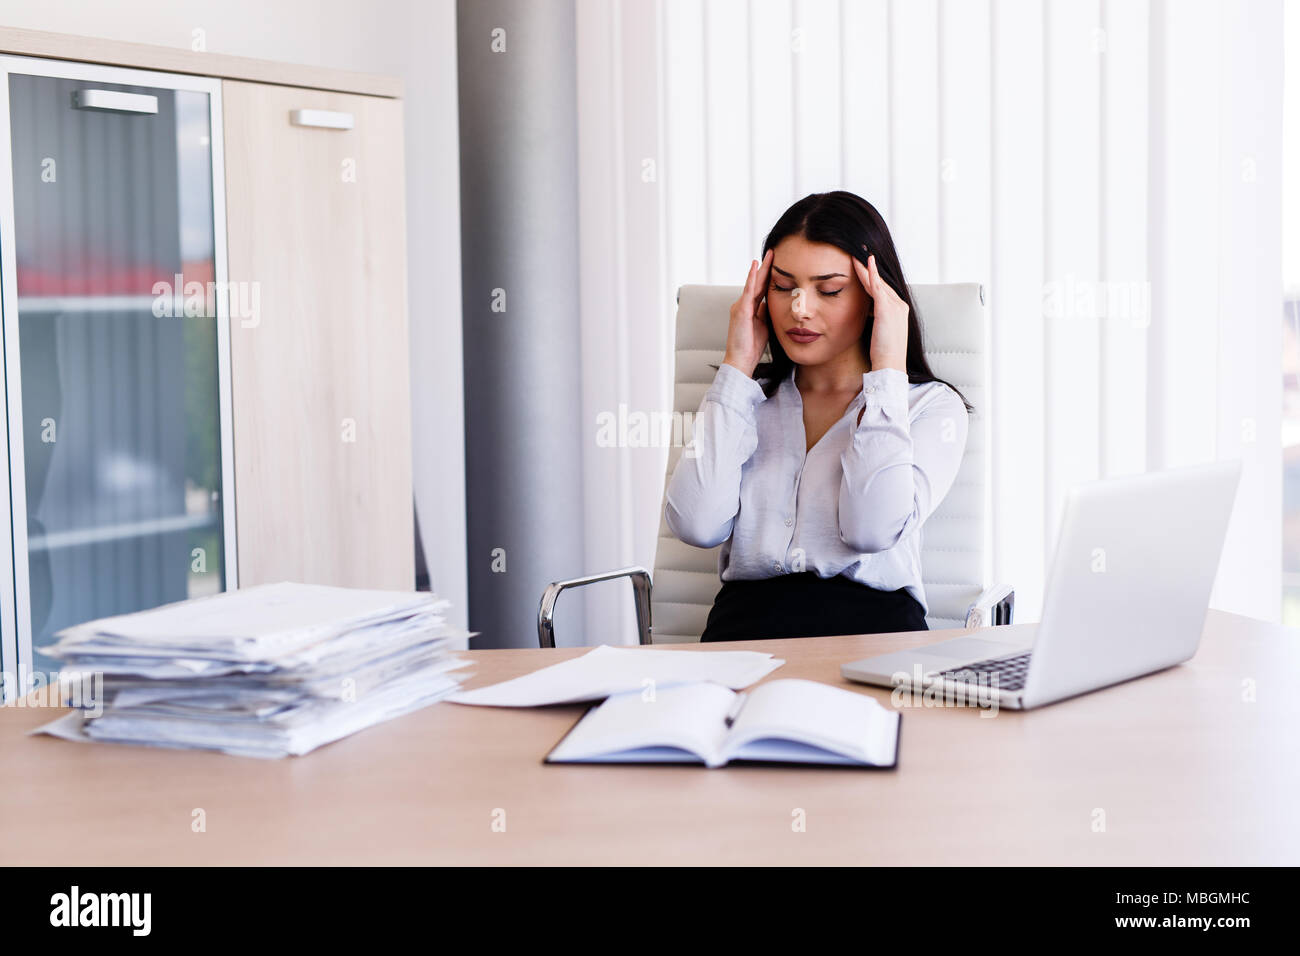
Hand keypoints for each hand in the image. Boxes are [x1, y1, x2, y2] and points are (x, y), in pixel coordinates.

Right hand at [722, 249, 772, 377]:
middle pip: (758, 282)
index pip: (761, 289)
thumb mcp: (764, 326)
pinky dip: (752, 278)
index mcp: (750, 309)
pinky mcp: (741, 310)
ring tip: (768, 255)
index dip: (769, 276)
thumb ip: (765, 313)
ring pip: (753, 283)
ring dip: (760, 268)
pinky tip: (756, 267)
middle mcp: (743, 304)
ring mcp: (740, 306)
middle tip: (774, 252)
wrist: (741, 360)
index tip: (777, 264)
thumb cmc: (751, 347)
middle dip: (766, 268)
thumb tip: (771, 303)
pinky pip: (748, 291)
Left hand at [853, 248, 907, 371]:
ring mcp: (895, 306)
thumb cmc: (884, 353)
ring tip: (856, 253)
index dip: (870, 276)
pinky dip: (871, 274)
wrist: (890, 366)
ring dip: (866, 267)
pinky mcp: (887, 310)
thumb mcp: (880, 331)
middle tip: (857, 251)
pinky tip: (866, 263)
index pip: (882, 288)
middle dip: (868, 267)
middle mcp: (900, 304)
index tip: (860, 265)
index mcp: (899, 309)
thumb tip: (866, 312)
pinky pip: (878, 288)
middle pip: (880, 281)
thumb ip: (876, 318)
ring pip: (878, 281)